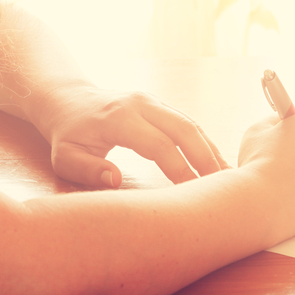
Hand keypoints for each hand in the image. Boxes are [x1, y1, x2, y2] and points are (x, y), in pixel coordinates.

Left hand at [30, 83, 230, 188]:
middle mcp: (141, 104)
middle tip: (225, 187)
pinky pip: (187, 122)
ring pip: (190, 123)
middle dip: (207, 159)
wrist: (68, 100)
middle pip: (185, 129)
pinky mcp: (159, 105)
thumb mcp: (65, 158)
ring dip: (210, 150)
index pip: (159, 145)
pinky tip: (214, 163)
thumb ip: (88, 170)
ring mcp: (153, 101)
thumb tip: (116, 180)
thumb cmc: (68, 135)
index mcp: (120, 118)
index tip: (194, 194)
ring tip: (228, 178)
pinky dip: (203, 142)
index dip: (180, 170)